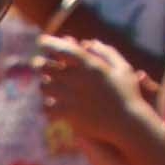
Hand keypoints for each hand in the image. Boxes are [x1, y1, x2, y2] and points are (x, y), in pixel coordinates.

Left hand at [37, 31, 153, 164]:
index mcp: (90, 65)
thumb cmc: (128, 94)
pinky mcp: (68, 114)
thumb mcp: (122, 68)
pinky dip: (46, 107)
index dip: (50, 43)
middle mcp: (78, 79)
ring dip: (44, 85)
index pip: (63, 49)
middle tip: (36, 63)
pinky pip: (48, 108)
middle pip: (48, 67)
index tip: (41, 40)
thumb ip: (107, 53)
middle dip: (40, 64)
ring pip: (45, 88)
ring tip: (44, 85)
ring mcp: (71, 97)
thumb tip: (90, 42)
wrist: (127, 123)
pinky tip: (48, 107)